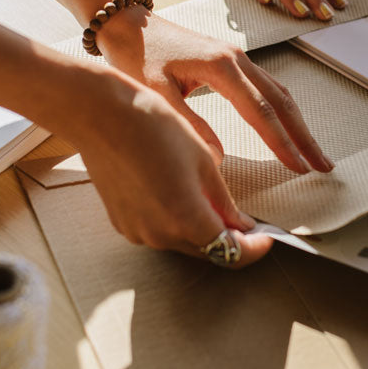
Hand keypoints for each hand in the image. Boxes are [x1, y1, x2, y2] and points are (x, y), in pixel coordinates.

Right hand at [73, 68, 273, 267]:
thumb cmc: (152, 127)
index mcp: (185, 219)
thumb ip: (224, 200)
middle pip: (208, 252)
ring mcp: (138, 232)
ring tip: (213, 201)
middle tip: (247, 220)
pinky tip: (180, 195)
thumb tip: (242, 224)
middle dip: (230, 239)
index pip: (232, 253)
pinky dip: (176, 222)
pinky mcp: (122, 223)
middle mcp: (159, 235)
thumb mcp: (203, 160)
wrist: (100, 115)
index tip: (267, 236)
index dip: (255, 248)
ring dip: (202, 230)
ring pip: (183, 242)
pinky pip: (159, 232)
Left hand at [98, 6, 334, 174]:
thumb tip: (218, 159)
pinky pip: (268, 88)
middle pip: (282, 101)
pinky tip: (289, 128)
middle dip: (304, 136)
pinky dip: (283, 111)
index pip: (261, 111)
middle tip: (323, 165)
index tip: (299, 167)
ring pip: (280, 93)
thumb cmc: (137, 54)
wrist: (128, 24)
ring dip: (298, 124)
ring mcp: (238, 58)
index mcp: (221, 66)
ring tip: (313, 153)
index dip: (282, 142)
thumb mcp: (156, 93)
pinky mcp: (232, 62)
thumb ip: (189, 125)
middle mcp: (237, 59)